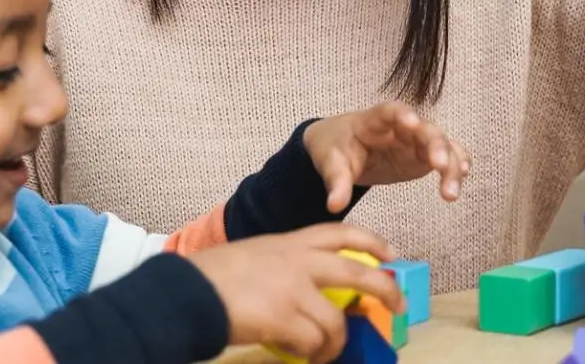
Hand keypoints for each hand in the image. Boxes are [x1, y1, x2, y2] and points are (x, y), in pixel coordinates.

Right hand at [187, 223, 402, 363]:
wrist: (186, 292)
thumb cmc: (211, 277)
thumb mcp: (254, 257)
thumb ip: (284, 267)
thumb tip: (310, 294)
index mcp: (288, 243)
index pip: (340, 233)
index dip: (372, 242)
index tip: (391, 256)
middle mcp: (296, 261)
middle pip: (357, 271)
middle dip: (386, 289)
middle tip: (399, 305)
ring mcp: (291, 289)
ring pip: (336, 322)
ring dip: (335, 344)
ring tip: (325, 355)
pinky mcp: (283, 317)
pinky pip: (314, 342)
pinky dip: (314, 354)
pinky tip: (304, 357)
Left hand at [303, 101, 471, 212]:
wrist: (342, 148)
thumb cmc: (336, 147)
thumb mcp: (330, 163)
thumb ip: (336, 182)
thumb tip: (334, 205)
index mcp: (374, 120)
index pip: (390, 111)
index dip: (402, 114)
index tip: (412, 122)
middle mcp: (402, 126)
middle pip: (425, 129)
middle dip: (436, 144)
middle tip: (440, 165)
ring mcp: (416, 140)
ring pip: (441, 145)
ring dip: (450, 164)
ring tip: (450, 192)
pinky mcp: (424, 155)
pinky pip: (446, 155)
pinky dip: (456, 163)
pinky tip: (462, 176)